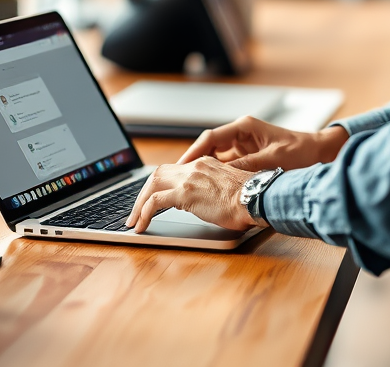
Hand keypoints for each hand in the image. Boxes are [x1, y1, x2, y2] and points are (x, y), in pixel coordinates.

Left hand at [126, 158, 256, 233]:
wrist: (256, 197)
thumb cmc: (249, 198)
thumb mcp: (227, 189)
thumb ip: (210, 190)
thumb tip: (197, 203)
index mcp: (205, 163)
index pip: (174, 169)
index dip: (161, 184)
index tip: (153, 199)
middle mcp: (194, 166)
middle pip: (158, 173)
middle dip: (143, 193)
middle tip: (136, 211)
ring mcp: (188, 178)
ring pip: (152, 184)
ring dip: (139, 203)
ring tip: (133, 221)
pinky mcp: (185, 193)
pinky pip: (155, 202)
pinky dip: (144, 213)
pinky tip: (141, 226)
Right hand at [178, 116, 347, 171]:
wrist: (319, 153)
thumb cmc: (300, 152)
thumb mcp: (272, 161)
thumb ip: (246, 167)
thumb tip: (223, 177)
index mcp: (244, 127)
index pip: (210, 138)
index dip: (193, 153)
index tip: (181, 167)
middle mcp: (241, 134)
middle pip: (209, 147)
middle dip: (194, 163)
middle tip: (179, 180)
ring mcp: (244, 145)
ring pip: (216, 157)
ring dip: (204, 170)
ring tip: (190, 186)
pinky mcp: (248, 157)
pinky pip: (227, 165)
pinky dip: (218, 175)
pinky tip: (210, 188)